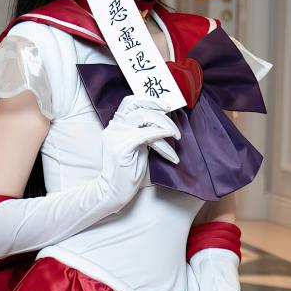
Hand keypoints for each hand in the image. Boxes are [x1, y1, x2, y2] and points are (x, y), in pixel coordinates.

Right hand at [98, 95, 180, 210]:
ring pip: (144, 117)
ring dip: (165, 124)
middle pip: (138, 106)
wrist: (114, 191)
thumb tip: (162, 118)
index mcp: (115, 125)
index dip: (149, 99)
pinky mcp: (122, 147)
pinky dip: (161, 133)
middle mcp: (114, 127)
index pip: (130, 101)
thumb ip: (144, 130)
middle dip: (160, 110)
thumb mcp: (138, 145)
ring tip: (177, 135)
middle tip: (174, 119)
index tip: (166, 105)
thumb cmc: (128, 171)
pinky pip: (147, 134)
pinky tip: (171, 136)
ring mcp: (116, 136)